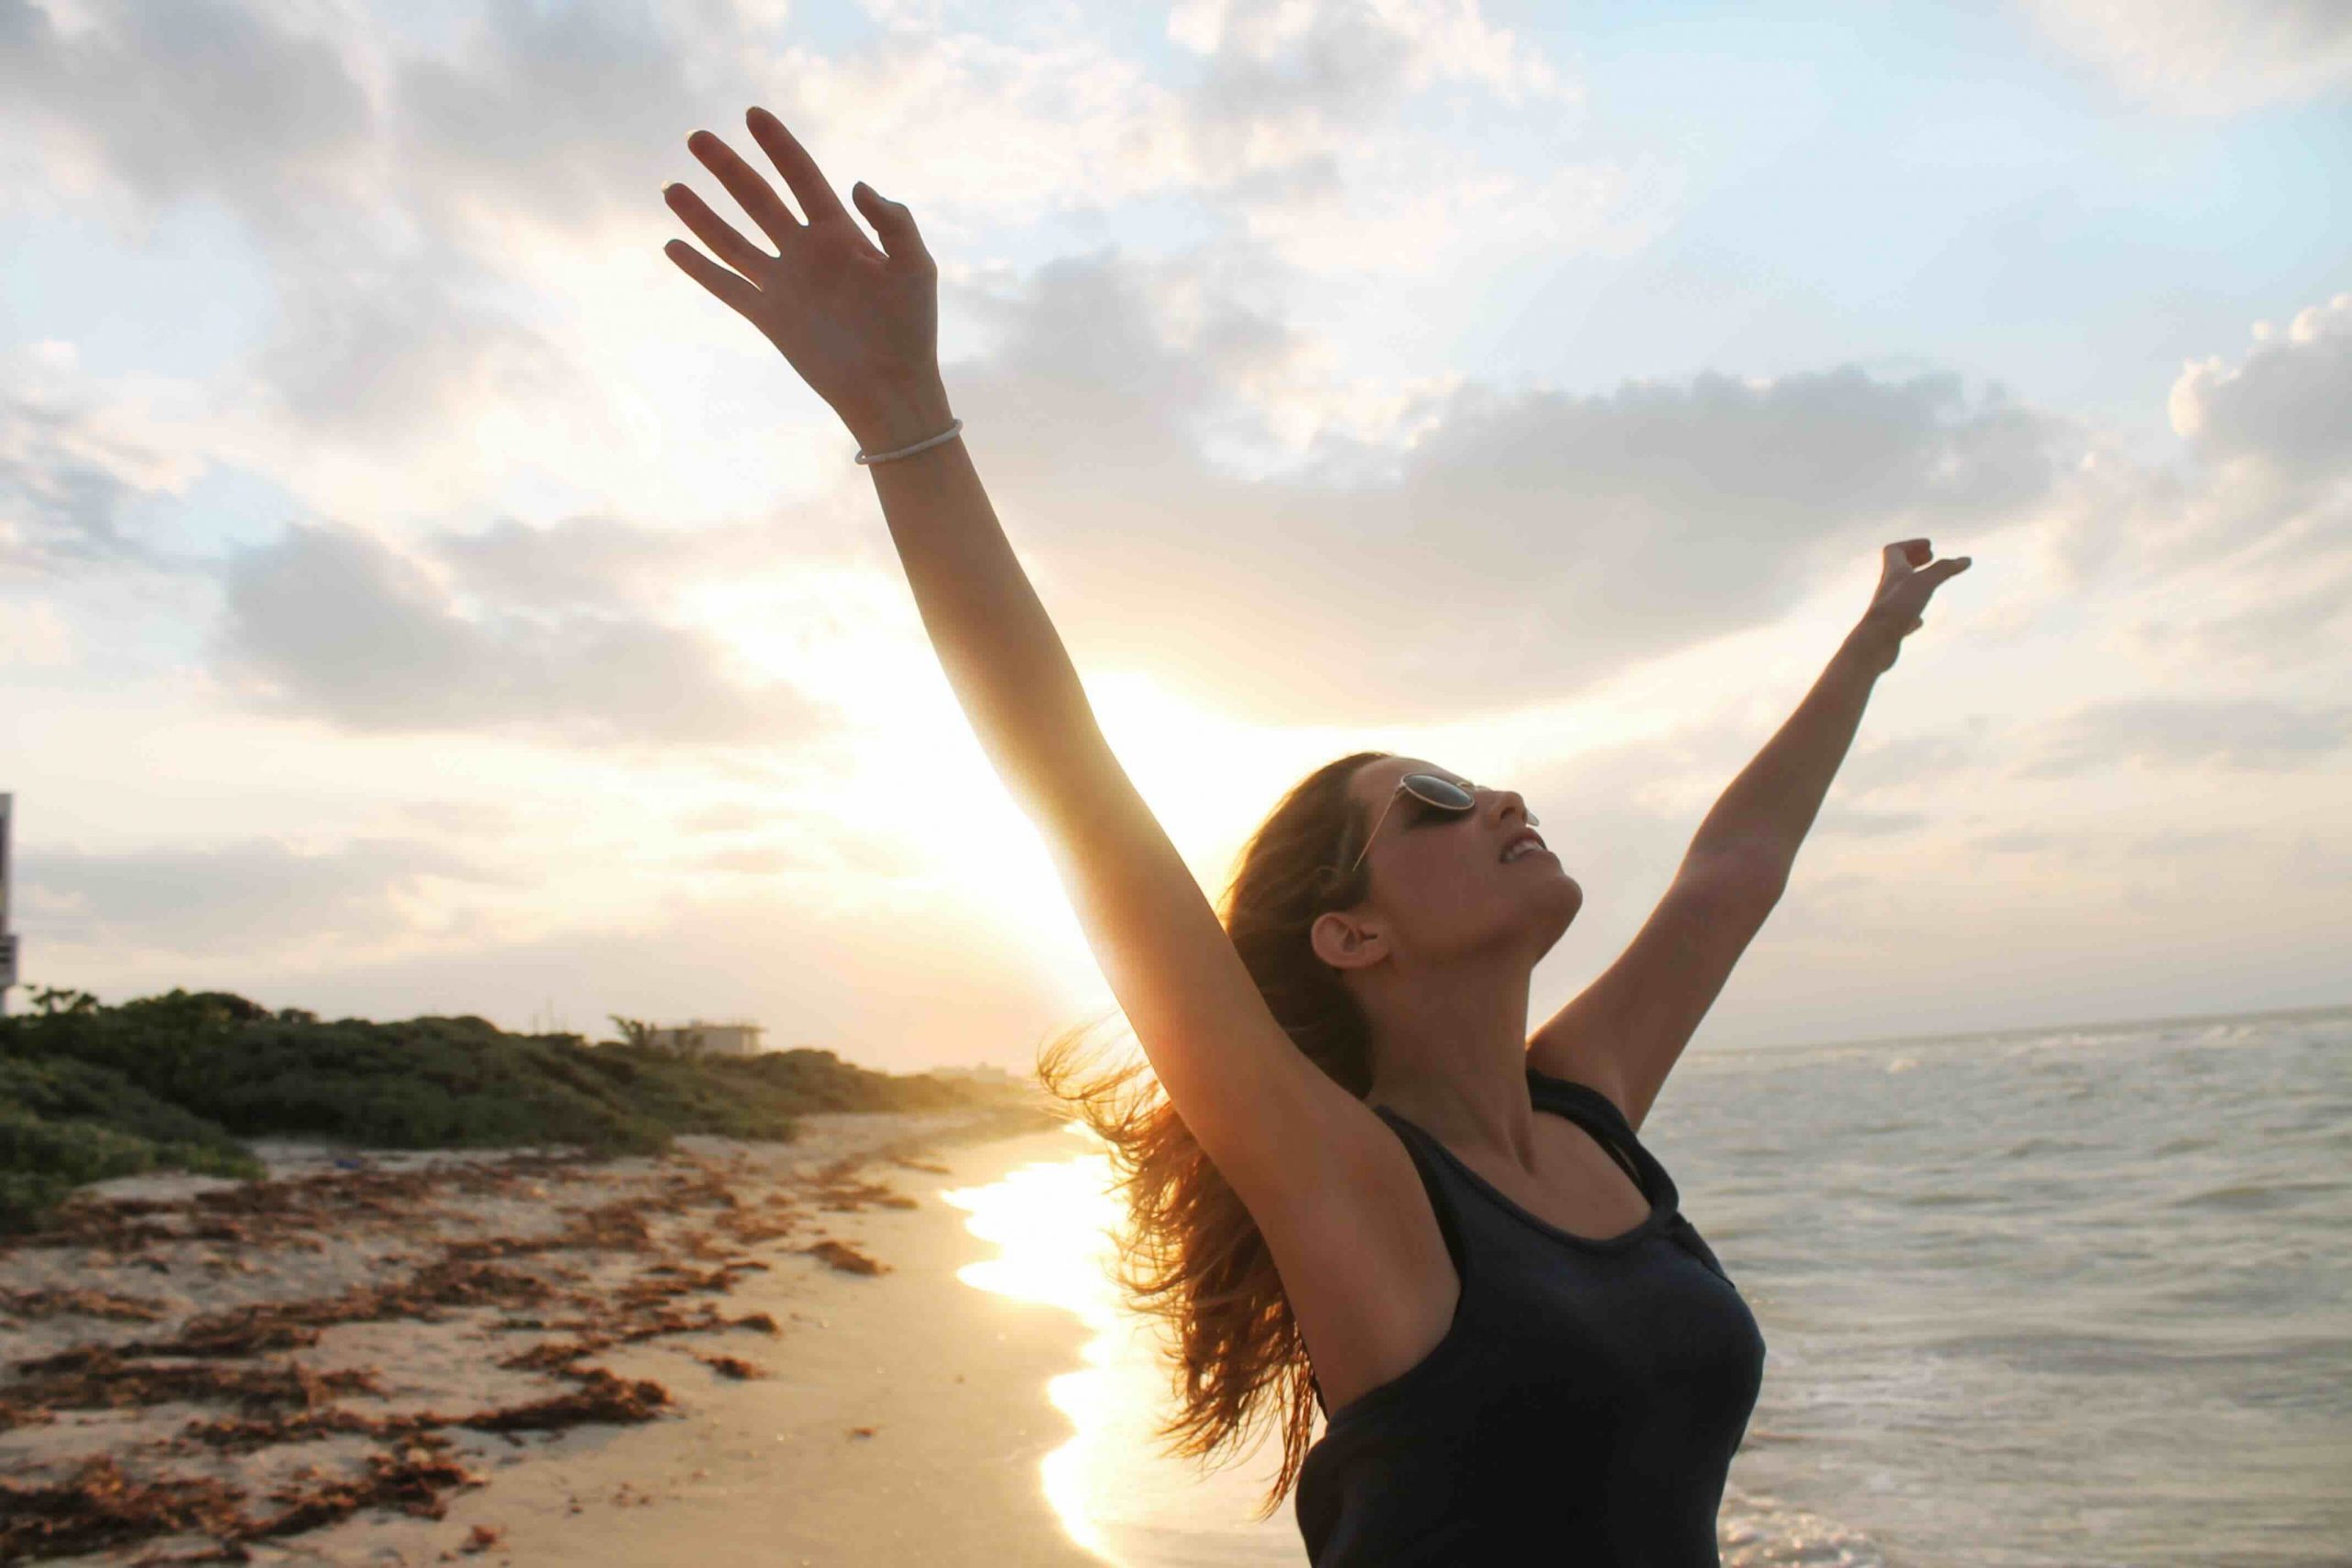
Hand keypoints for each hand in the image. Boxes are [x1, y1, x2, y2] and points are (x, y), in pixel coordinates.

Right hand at [662, 108, 950, 446]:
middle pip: (758, 200)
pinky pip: (727, 286)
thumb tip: (856, 185)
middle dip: (727, 169)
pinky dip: (700, 268)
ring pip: (732, 240)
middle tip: (696, 138)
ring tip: (670, 187)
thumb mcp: (916, 268)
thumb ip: (895, 222)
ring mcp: (784, 284)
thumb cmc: (912, 328)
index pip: (802, 177)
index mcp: (840, 233)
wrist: (891, 389)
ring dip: (701, 215)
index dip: (778, 146)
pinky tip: (672, 246)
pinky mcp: (769, 317)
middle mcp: (806, 252)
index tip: (752, 114)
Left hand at [1850, 538, 1971, 672]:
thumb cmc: (1896, 609)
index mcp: (1892, 574)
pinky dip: (1912, 615)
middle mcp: (1887, 590)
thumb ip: (1944, 570)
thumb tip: (1966, 559)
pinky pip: (1901, 619)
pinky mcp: (1890, 630)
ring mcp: (1888, 610)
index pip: (1895, 551)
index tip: (1930, 546)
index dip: (1912, 545)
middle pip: (1897, 569)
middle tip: (1931, 557)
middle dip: (1914, 560)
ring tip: (1928, 585)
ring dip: (1914, 585)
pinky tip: (1919, 621)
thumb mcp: (1924, 583)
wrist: (1873, 643)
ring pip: (1900, 593)